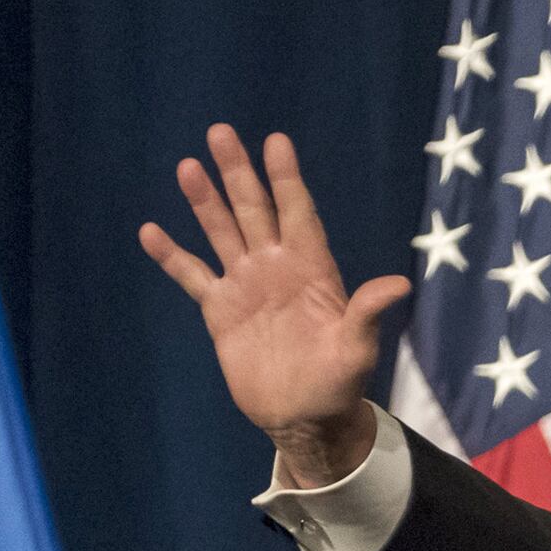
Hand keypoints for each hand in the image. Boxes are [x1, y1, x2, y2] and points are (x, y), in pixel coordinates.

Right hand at [138, 124, 407, 486]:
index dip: (286, 179)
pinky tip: (151, 232)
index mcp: (311, 269)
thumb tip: (400, 284)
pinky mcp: (219, 310)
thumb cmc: (338, 384)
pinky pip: (192, 275)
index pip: (297, 213)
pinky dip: (171, 255)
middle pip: (254, 210)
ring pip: (221, 232)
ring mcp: (245, 285)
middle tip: (220, 133)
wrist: (302, 418)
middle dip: (238, 174)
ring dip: (204, 201)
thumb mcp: (356, 349)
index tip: (276, 142)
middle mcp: (276, 267)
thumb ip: (367, 312)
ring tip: (188, 167)